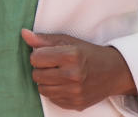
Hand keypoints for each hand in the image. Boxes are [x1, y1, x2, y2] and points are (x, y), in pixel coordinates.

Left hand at [21, 28, 136, 110]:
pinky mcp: (76, 104)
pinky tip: (65, 84)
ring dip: (46, 81)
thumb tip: (24, 34)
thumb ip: (44, 39)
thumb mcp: (68, 41)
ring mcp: (75, 92)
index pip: (36, 58)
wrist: (114, 72)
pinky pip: (52, 99)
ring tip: (58, 74)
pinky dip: (55, 91)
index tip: (47, 54)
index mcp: (71, 56)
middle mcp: (74, 75)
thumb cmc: (88, 53)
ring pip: (42, 89)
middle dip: (41, 68)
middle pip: (36, 75)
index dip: (38, 55)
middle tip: (53, 64)